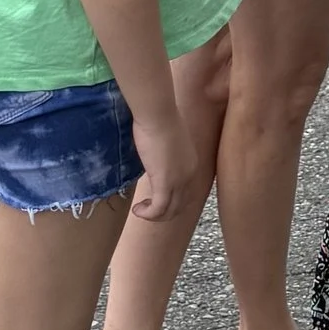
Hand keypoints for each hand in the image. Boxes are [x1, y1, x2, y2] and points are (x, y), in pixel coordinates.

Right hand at [127, 111, 195, 227]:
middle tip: (146, 208)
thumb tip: (152, 160)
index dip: (170, 200)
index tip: (152, 197)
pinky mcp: (165, 182)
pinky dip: (148, 214)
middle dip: (163, 211)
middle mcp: (190, 175)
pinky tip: (137, 209)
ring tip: (139, 210)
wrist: (157, 114)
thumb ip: (163, 154)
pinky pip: (158, 209)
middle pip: (180, 205)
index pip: (186, 192)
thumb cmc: (158, 119)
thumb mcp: (164, 140)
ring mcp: (179, 180)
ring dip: (154, 215)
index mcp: (191, 164)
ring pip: (170, 211)